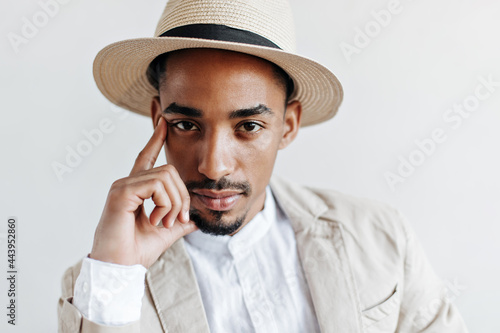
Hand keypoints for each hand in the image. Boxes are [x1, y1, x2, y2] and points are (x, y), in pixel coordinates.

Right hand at [89, 117, 197, 267]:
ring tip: (164, 223)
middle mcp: (128, 183)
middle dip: (182, 196)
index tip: (163, 122)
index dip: (155, 139)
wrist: (120, 268)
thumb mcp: (166, 233)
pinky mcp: (121, 193)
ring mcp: (122, 186)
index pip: (146, 157)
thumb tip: (197, 219)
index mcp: (137, 188)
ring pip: (165, 177)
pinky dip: (165, 204)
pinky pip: (156, 185)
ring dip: (174, 203)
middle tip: (178, 220)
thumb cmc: (136, 251)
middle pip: (169, 170)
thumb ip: (180, 222)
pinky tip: (155, 220)